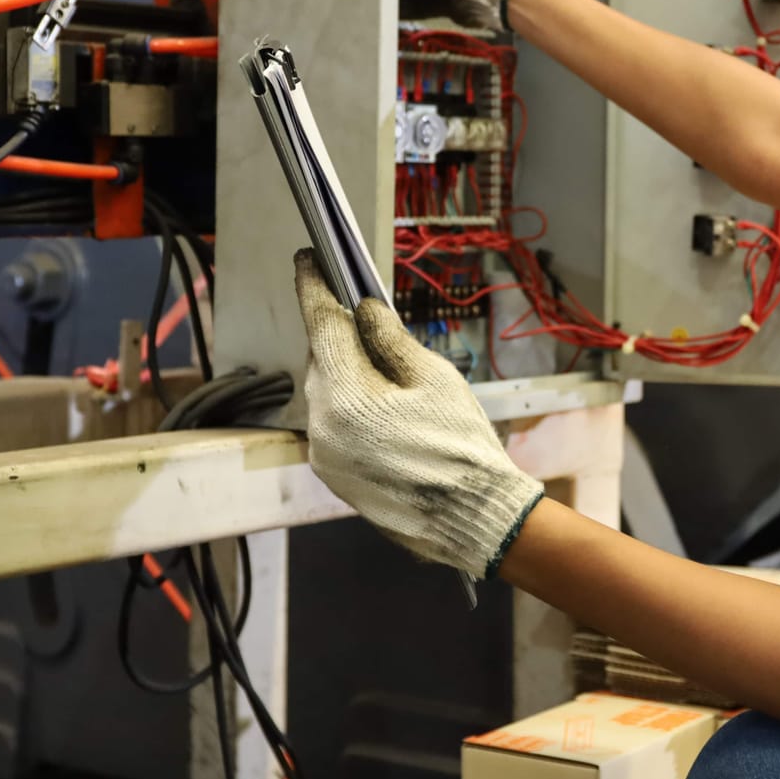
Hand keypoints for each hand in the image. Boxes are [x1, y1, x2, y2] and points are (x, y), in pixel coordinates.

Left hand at [294, 251, 543, 577]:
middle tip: (363, 311)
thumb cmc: (461, 445)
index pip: (321, 327)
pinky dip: (349, 403)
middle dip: (338, 333)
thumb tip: (364, 308)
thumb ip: (390, 340)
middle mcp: (322, 425)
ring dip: (346, 371)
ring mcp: (323, 453)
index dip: (313, 288)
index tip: (307, 260)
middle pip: (321, 360)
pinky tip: (382, 404)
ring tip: (384, 365)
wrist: (471, 518)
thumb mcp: (434, 379)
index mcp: (346, 396)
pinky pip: (332, 422)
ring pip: (325, 391)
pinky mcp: (332, 472)